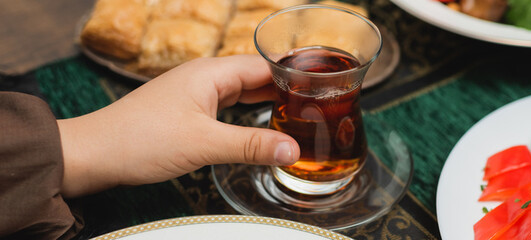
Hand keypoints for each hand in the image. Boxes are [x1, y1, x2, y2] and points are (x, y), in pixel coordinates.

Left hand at [57, 55, 299, 197]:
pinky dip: (247, 114)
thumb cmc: (139, 140)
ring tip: (296, 113)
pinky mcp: (187, 111)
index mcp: (210, 73)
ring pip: (241, 91)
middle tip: (316, 103)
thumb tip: (292, 150)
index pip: (263, 66)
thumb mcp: (203, 144)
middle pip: (255, 76)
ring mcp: (194, 93)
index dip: (293, 74)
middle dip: (284, 88)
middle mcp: (203, 77)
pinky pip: (227, 105)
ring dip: (266, 101)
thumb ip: (251, 145)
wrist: (93, 154)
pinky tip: (258, 125)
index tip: (321, 86)